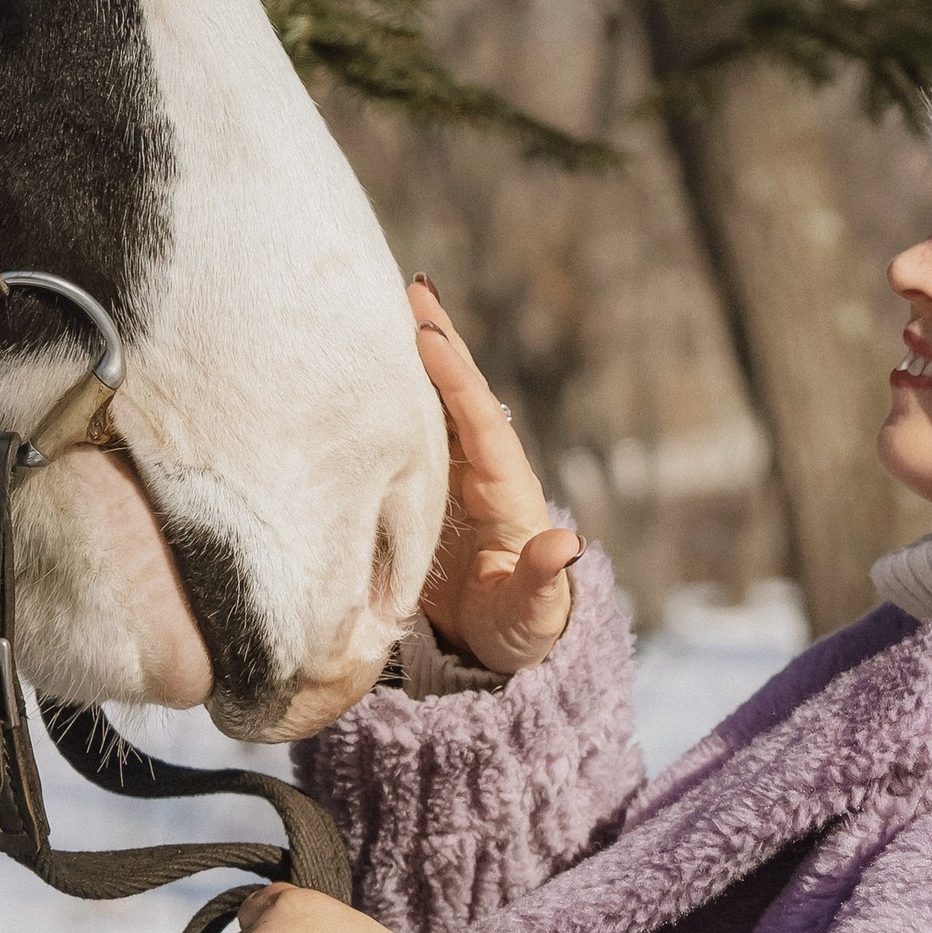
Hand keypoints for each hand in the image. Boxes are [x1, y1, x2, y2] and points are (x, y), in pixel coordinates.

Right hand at [408, 277, 580, 674]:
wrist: (498, 643)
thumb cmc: (520, 626)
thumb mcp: (534, 611)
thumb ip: (543, 579)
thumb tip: (567, 546)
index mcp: (508, 489)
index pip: (481, 423)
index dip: (456, 381)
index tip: (428, 337)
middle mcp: (482, 467)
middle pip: (459, 393)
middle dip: (437, 342)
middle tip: (410, 289)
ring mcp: (452, 471)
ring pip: (431, 400)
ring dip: (412, 354)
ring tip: (385, 300)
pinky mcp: (425, 483)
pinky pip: (408, 428)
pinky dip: (392, 390)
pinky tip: (364, 359)